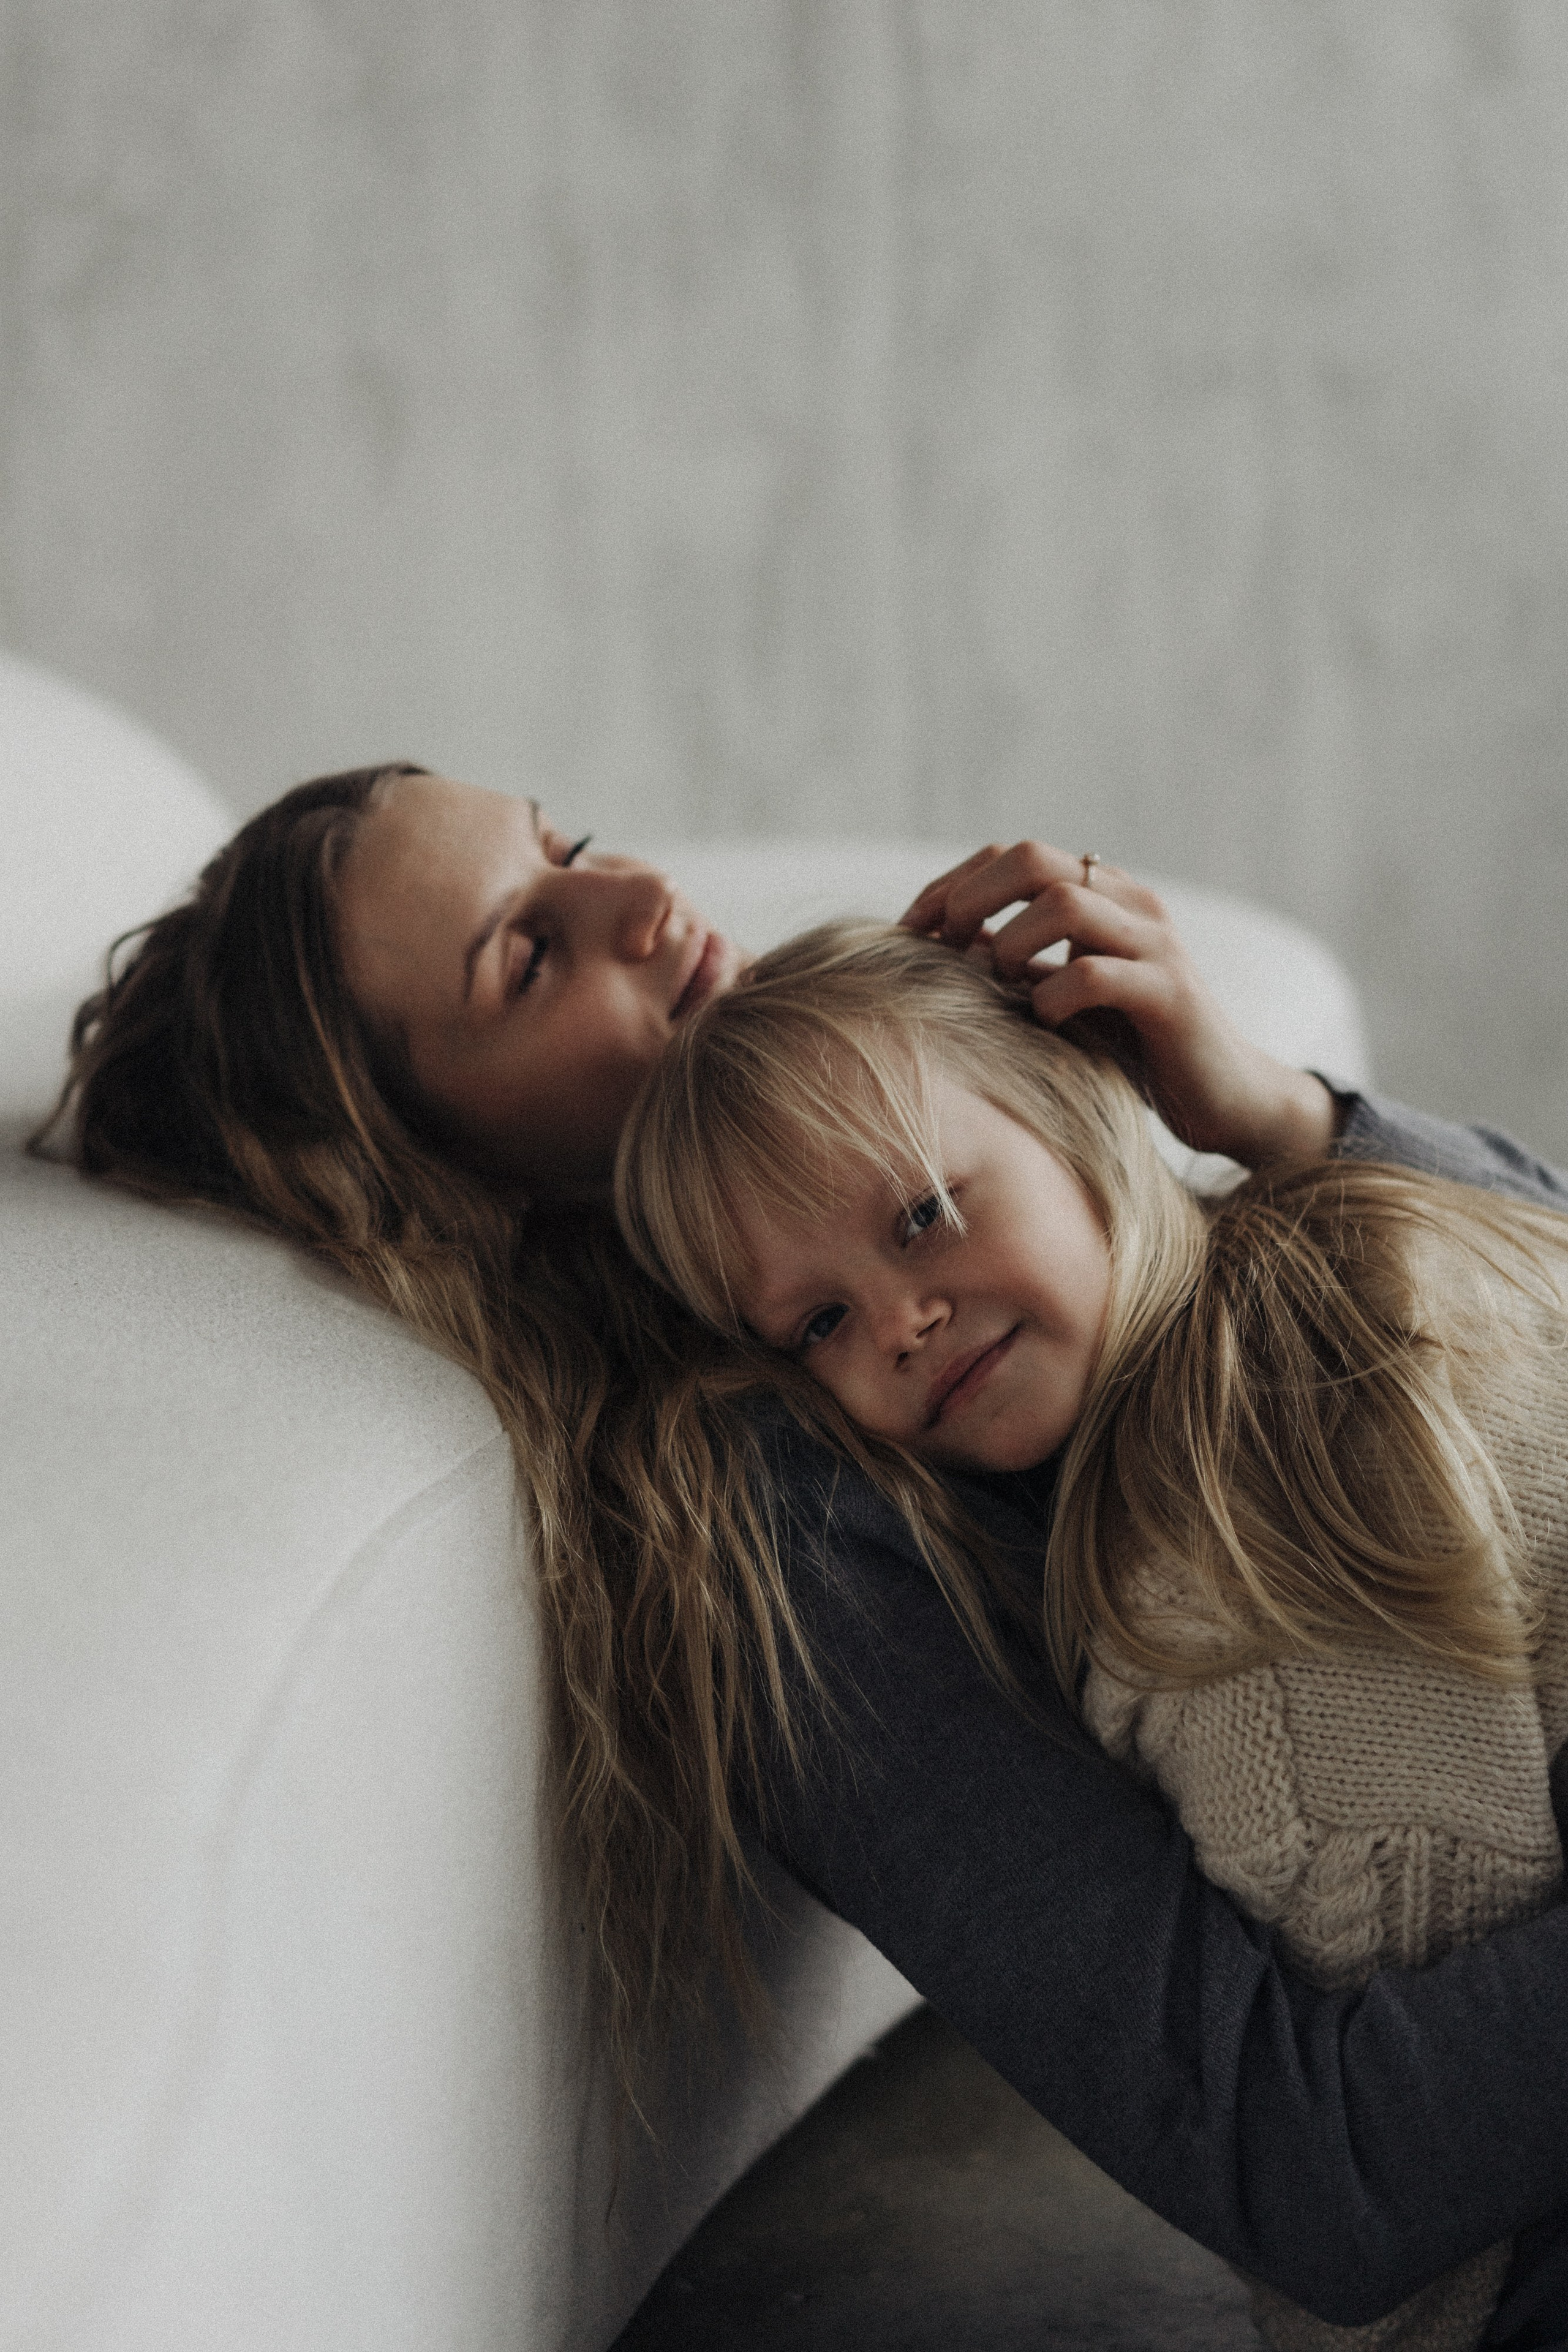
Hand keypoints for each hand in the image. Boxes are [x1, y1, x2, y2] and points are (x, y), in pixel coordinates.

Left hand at [900, 842, 1338, 1167]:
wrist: (1224, 1097)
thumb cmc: (1132, 1047)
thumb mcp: (1063, 994)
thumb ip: (1016, 961)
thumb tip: (935, 946)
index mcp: (1102, 895)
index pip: (1012, 855)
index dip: (952, 886)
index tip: (910, 931)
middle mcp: (1130, 904)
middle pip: (1033, 858)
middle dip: (971, 899)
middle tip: (944, 951)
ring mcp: (1154, 945)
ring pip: (1064, 903)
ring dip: (1011, 944)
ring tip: (1000, 986)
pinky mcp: (1169, 995)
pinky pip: (1095, 973)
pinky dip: (1053, 996)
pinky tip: (1044, 1022)